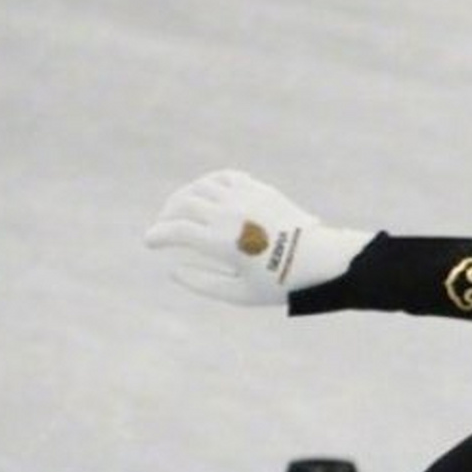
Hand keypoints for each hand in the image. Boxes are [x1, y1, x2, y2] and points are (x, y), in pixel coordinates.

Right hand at [144, 169, 370, 305]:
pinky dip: (207, 184)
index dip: (157, 235)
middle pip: (182, 203)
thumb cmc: (281, 283)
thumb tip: (172, 270)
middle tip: (163, 228)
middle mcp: (231, 215)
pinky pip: (224, 177)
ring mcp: (245, 198)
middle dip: (166, 216)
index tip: (149, 242)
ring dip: (183, 198)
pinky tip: (204, 195)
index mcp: (223, 243)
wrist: (321, 260)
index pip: (176, 230)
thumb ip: (202, 283)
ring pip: (200, 187)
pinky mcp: (259, 189)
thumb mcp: (239, 294)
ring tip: (179, 212)